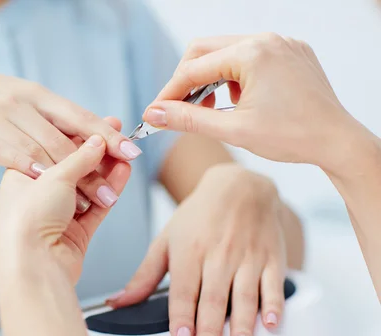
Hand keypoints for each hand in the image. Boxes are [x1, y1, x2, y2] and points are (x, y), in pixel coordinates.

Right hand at [0, 69, 141, 211]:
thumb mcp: (23, 104)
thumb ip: (54, 121)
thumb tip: (97, 139)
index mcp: (36, 95)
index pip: (78, 116)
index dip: (107, 134)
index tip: (132, 151)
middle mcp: (19, 104)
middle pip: (62, 138)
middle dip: (92, 167)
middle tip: (113, 191)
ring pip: (39, 149)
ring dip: (66, 176)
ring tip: (89, 199)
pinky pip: (2, 151)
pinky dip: (24, 164)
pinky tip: (41, 178)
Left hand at [0, 134, 130, 283]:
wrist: (32, 265)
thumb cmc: (28, 219)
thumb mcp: (55, 176)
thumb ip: (80, 157)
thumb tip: (97, 140)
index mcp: (21, 175)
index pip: (52, 148)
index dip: (76, 135)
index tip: (98, 125)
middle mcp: (37, 195)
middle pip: (72, 168)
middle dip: (97, 154)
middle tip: (120, 137)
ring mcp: (56, 215)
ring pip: (87, 188)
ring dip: (107, 172)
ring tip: (126, 155)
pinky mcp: (74, 234)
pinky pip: (96, 208)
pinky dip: (110, 192)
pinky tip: (123, 175)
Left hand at [108, 164, 286, 335]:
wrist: (239, 185)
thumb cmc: (199, 215)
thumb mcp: (165, 239)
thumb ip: (144, 275)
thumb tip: (119, 301)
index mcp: (189, 251)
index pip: (183, 290)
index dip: (182, 316)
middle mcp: (219, 254)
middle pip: (213, 297)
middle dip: (210, 328)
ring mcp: (247, 256)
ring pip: (245, 294)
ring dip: (242, 324)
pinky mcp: (272, 257)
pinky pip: (275, 284)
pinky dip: (274, 304)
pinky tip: (271, 323)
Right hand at [143, 33, 373, 176]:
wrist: (337, 141)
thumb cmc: (291, 137)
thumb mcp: (232, 130)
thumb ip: (188, 120)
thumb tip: (154, 114)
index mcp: (252, 53)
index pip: (193, 68)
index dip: (169, 92)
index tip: (154, 112)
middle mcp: (267, 39)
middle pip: (205, 50)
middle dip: (188, 80)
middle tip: (179, 110)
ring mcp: (281, 43)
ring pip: (227, 52)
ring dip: (211, 78)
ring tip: (211, 109)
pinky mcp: (291, 52)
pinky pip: (251, 55)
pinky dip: (235, 76)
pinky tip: (239, 101)